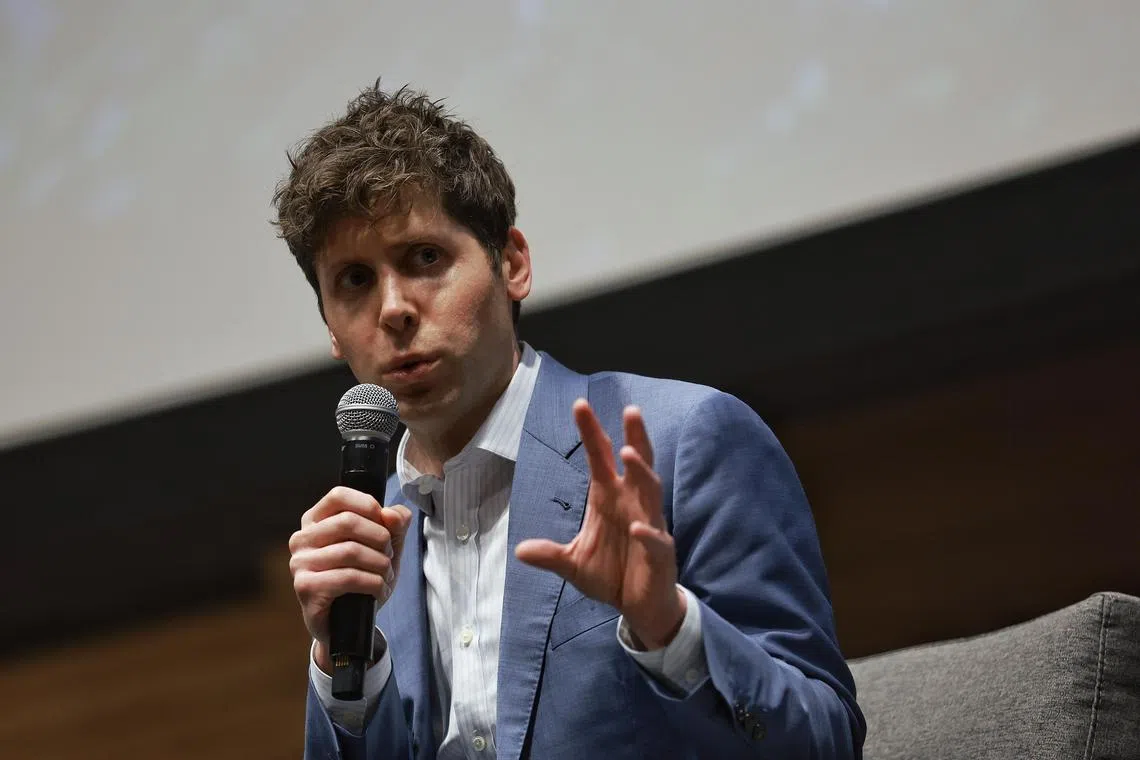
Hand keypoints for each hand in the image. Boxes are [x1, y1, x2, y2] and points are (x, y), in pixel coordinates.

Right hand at [289, 486, 412, 671]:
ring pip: (351, 551)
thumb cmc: (362, 578)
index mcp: (315, 521)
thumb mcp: (384, 548)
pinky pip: (347, 577)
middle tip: (389, 556)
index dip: (368, 505)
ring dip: (379, 564)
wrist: (346, 625)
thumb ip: (394, 525)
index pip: (338, 496)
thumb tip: (392, 514)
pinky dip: (372, 582)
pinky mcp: (305, 588)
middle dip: (380, 539)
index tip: (385, 523)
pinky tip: (378, 589)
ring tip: (386, 575)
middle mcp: (302, 539)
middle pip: (348, 522)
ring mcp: (300, 563)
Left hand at [516, 400, 684, 648]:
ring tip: (628, 454)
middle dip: (634, 436)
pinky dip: (646, 533)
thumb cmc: (611, 575)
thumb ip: (550, 555)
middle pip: (637, 462)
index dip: (592, 432)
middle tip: (630, 410)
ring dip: (641, 472)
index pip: (600, 458)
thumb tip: (519, 550)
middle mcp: (631, 503)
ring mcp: (649, 524)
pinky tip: (637, 527)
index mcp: (608, 497)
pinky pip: (655, 538)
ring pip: (651, 491)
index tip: (580, 405)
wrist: (639, 606)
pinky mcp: (661, 552)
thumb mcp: (573, 564)